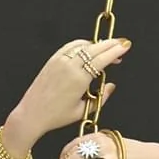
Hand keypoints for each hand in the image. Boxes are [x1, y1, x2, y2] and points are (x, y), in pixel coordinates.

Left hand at [13, 36, 129, 141]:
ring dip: (97, 44)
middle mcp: (70, 66)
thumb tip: (111, 86)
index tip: (125, 47)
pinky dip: (83, 44)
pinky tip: (89, 48)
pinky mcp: (53, 59)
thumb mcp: (82, 111)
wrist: (32, 113)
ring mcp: (60, 61)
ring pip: (83, 45)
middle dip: (110, 44)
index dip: (115, 51)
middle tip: (121, 43)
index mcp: (79, 80)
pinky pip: (71, 46)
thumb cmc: (56, 116)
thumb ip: (101, 98)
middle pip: (95, 49)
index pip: (102, 60)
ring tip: (107, 47)